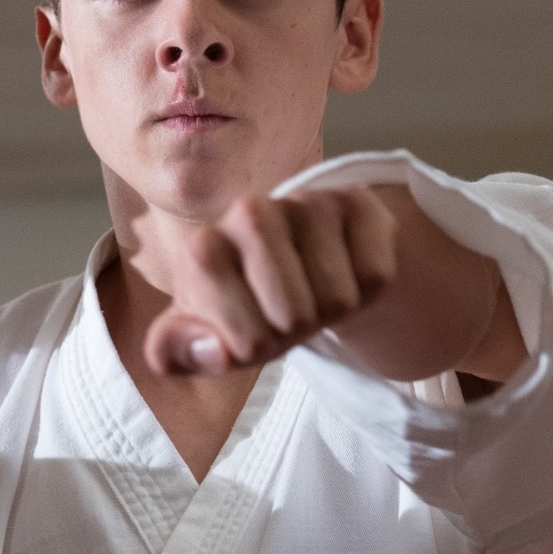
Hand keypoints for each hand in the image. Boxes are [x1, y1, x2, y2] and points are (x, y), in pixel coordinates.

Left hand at [143, 188, 400, 376]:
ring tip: (312, 294)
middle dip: (295, 333)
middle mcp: (249, 212)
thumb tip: (217, 351)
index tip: (245, 332)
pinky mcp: (354, 201)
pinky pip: (375, 275)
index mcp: (202, 250)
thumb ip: (177, 352)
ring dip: (330, 314)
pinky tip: (341, 272)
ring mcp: (304, 201)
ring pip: (338, 298)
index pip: (248, 339)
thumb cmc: (238, 306)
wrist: (293, 267)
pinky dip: (366, 292)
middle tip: (284, 316)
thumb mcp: (196, 340)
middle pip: (295, 317)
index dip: (256, 351)